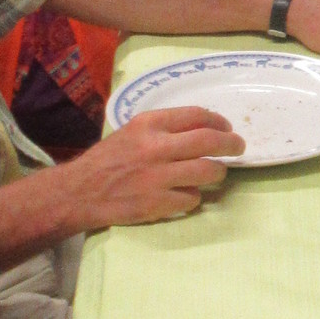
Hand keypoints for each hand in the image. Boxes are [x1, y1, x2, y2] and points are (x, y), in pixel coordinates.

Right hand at [65, 106, 242, 227]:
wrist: (80, 192)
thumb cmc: (108, 159)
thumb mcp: (132, 132)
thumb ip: (163, 129)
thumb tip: (203, 128)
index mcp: (149, 124)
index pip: (197, 115)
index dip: (219, 121)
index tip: (227, 128)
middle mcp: (156, 147)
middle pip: (210, 141)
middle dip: (231, 144)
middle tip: (239, 147)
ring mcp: (158, 177)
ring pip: (208, 170)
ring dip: (218, 171)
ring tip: (217, 172)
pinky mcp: (158, 203)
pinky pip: (193, 198)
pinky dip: (195, 196)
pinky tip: (188, 194)